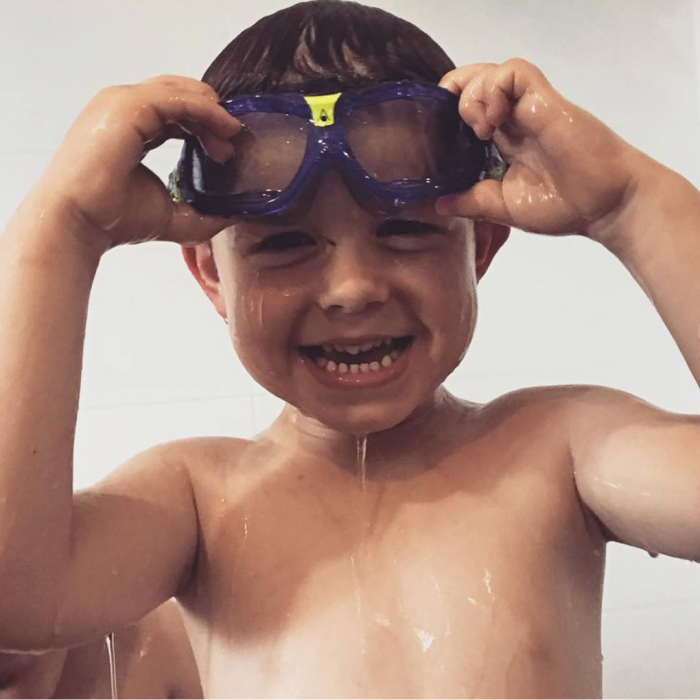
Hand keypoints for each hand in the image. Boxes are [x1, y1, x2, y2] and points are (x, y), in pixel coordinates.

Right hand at [32, 75, 241, 254]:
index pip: (174, 112)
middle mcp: (124, 109)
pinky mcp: (128, 106)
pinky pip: (178, 99)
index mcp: (130, 128)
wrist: (79, 222)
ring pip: (181, 93)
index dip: (204, 124)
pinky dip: (206, 111)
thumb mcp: (173, 214)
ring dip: (212, 113)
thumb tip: (235, 214)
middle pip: (179, 96)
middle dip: (212, 115)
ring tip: (232, 138)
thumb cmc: (114, 219)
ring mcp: (123, 103)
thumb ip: (203, 212)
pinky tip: (225, 129)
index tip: (227, 148)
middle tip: (234, 142)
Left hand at [436, 59, 645, 241]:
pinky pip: (514, 72)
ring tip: (479, 129)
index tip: (440, 136)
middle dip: (453, 95)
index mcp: (506, 140)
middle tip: (452, 126)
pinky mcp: (545, 101)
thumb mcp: (504, 207)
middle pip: (476, 82)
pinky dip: (494, 88)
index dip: (450, 112)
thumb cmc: (564, 207)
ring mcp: (530, 107)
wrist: (604, 206)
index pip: (470, 108)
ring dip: (473, 95)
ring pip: (491, 72)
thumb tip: (439, 204)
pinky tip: (493, 121)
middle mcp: (515, 119)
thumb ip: (473, 201)